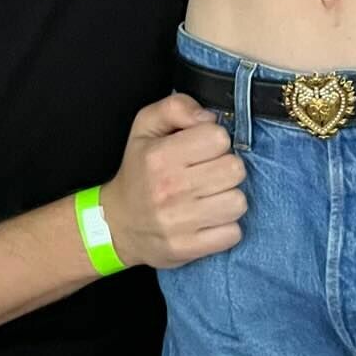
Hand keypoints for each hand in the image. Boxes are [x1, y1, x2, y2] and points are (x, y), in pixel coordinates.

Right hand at [101, 94, 246, 270]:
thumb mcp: (145, 127)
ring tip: (210, 197)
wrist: (117, 224)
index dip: (215, 141)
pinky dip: (226, 227)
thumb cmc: (138, 171)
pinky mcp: (188, 248)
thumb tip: (209, 117)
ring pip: (238, 202)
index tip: (203, 150)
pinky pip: (233, 233)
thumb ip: (177, 107)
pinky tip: (209, 219)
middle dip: (226, 169)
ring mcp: (179, 222)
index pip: (218, 138)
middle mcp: (169, 189)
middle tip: (209, 174)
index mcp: (160, 156)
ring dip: (229, 198)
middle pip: (235, 170)